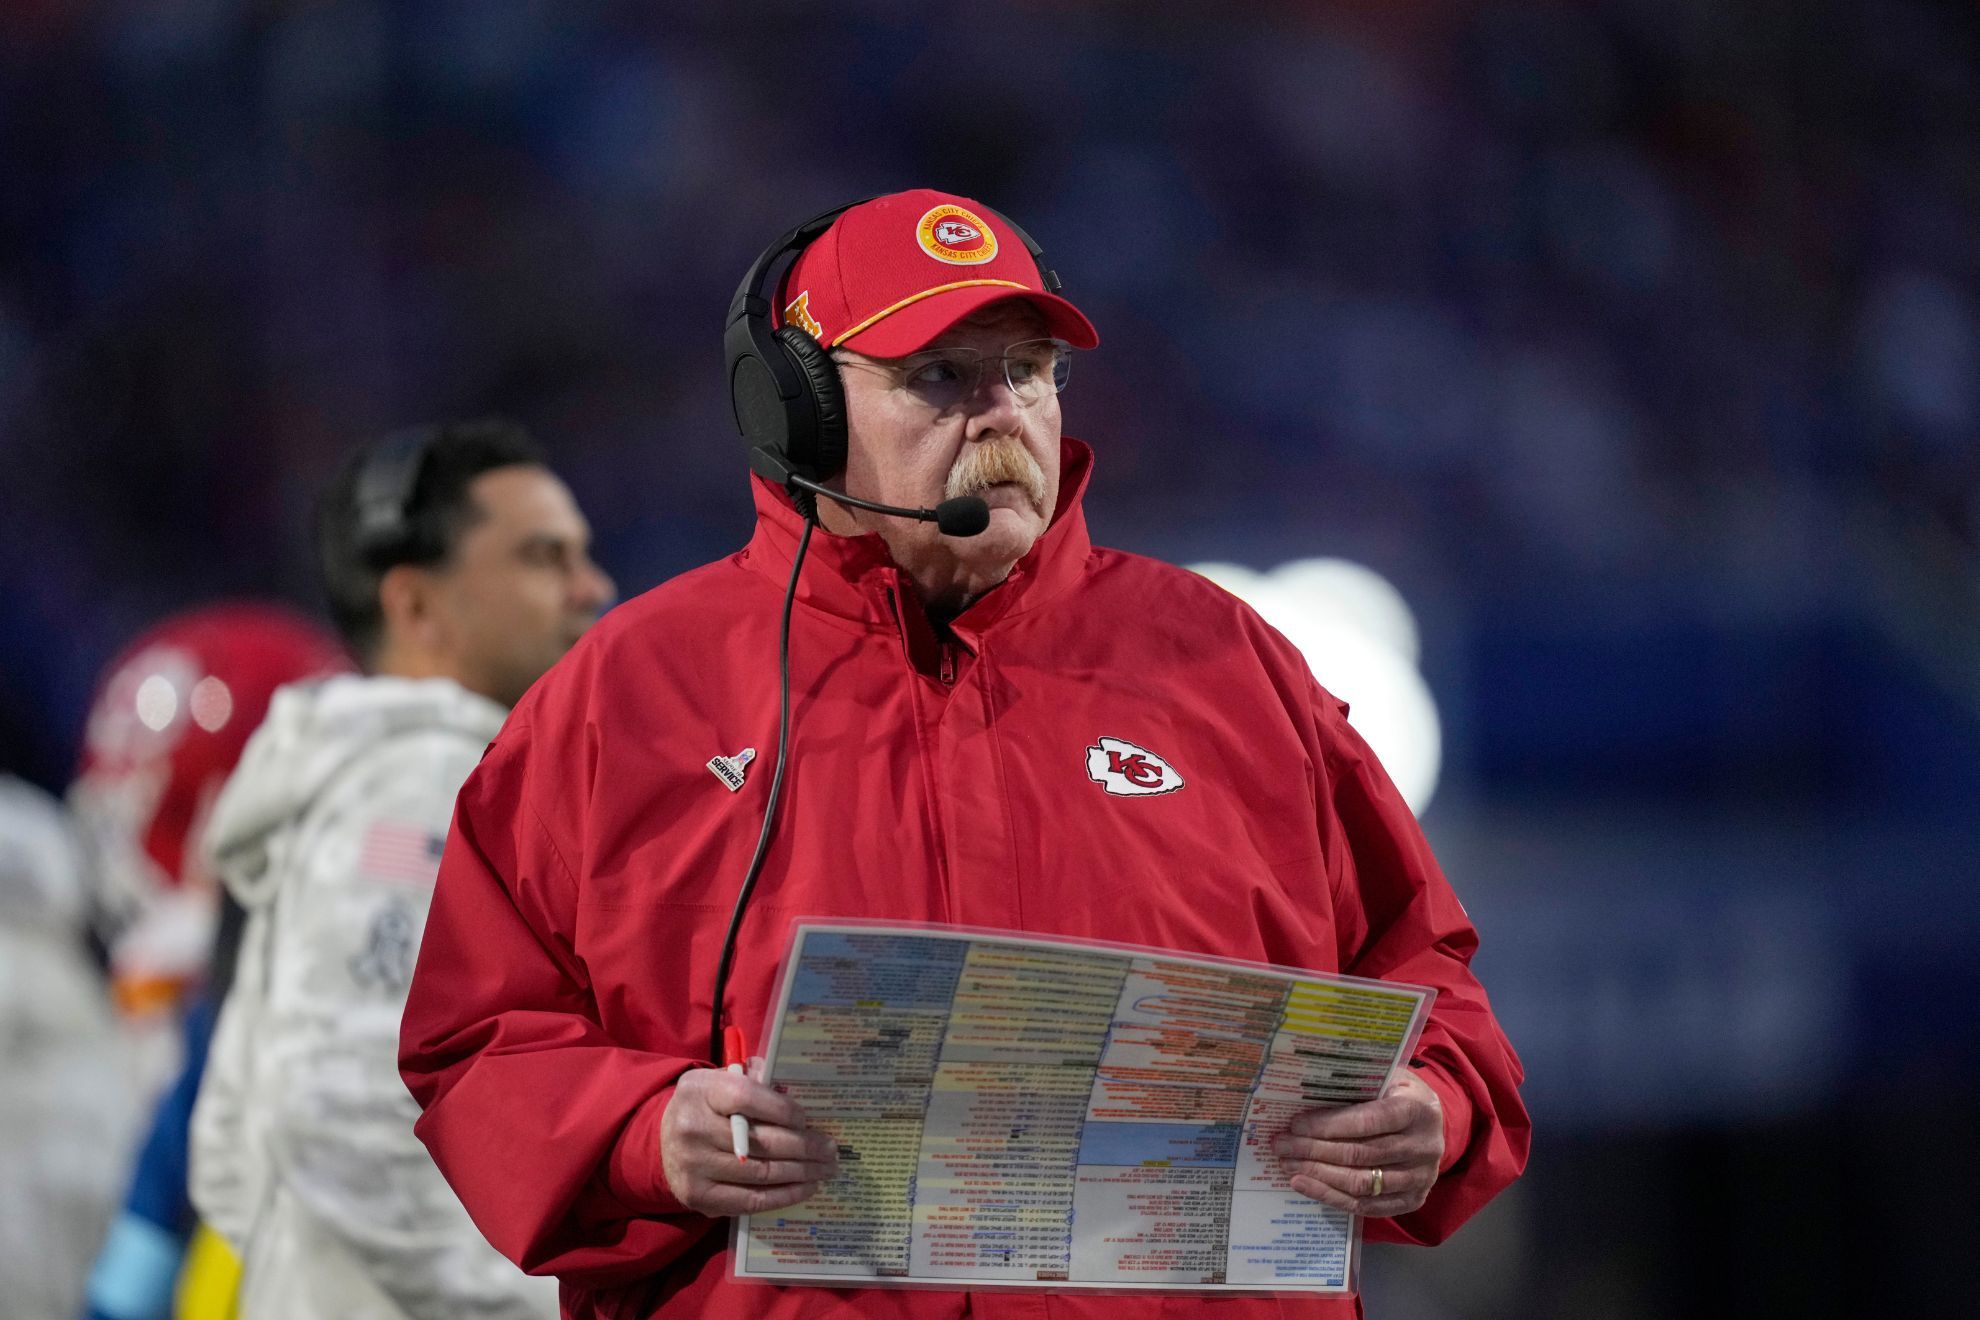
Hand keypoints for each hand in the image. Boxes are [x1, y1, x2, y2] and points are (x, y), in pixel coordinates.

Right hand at [659, 1058, 837, 1215]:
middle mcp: (693, 1129)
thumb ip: (755, 1079)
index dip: (784, 1110)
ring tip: (826, 1168)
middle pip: (762, 1141)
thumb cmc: (705, 1106)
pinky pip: (751, 1200)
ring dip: (802, 1173)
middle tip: (832, 1149)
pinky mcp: (700, 1197)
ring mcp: (695, 1167)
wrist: (662, 1143)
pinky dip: (784, 1196)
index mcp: (700, 1091)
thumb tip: (795, 1092)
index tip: (808, 1119)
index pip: (748, 1098)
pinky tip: (806, 1187)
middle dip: (805, 1147)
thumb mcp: (720, 1080)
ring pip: (762, 1174)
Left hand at [1274, 1070, 1443, 1217]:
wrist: (1434, 1125)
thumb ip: (1357, 1086)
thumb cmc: (1400, 1095)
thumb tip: (1305, 1096)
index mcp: (1418, 1110)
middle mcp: (1423, 1147)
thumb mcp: (1387, 1079)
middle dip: (1314, 1150)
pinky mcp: (1412, 1201)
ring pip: (1361, 1184)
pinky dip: (1331, 1196)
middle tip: (1281, 1145)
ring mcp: (1420, 1178)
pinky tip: (1304, 1184)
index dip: (1329, 1125)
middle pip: (1360, 1154)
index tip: (1296, 1124)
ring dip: (1318, 1175)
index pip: (1368, 1121)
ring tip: (1287, 1164)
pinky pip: (1366, 1206)